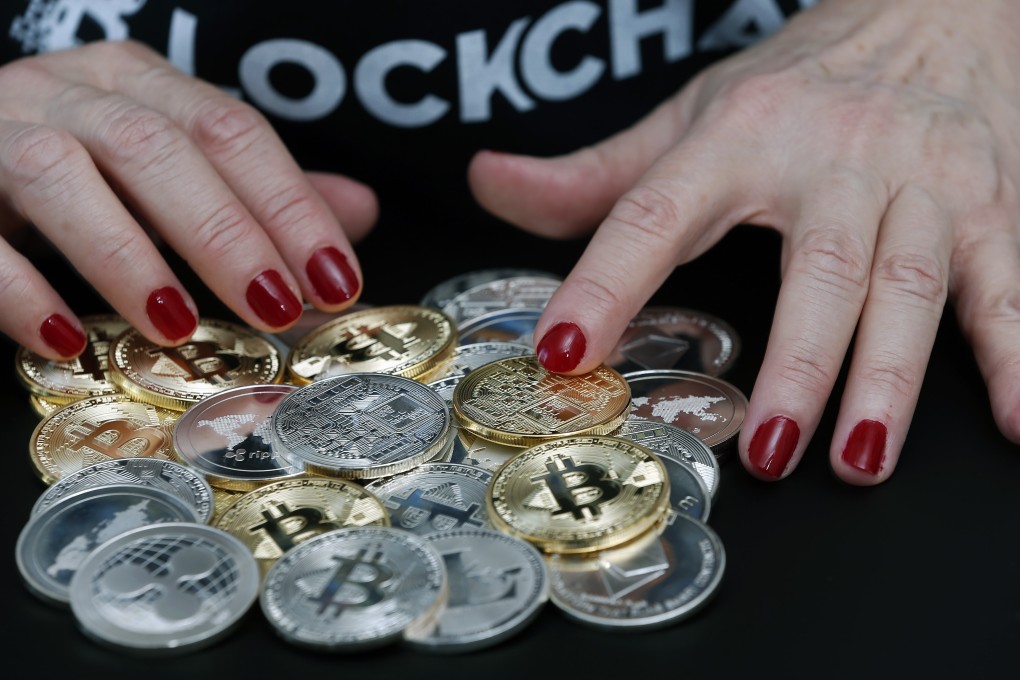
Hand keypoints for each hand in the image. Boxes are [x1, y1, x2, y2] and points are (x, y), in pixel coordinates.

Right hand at [0, 40, 375, 359]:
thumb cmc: (83, 172)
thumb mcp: (176, 171)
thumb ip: (259, 194)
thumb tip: (360, 212)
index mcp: (140, 83)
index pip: (232, 131)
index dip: (290, 206)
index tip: (336, 279)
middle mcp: (70, 91)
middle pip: (157, 146)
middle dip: (226, 232)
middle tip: (278, 305)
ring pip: (60, 172)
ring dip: (127, 254)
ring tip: (178, 325)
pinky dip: (20, 291)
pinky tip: (67, 340)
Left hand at [469, 0, 1019, 484]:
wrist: (934, 8)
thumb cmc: (798, 81)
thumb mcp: (690, 118)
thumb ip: (593, 173)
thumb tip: (488, 181)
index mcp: (739, 138)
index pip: (654, 214)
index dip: (606, 280)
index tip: (565, 347)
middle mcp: (835, 157)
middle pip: (816, 268)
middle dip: (795, 363)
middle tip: (763, 445)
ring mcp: (922, 183)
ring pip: (910, 285)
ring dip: (889, 378)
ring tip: (859, 459)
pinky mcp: (993, 204)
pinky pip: (1009, 284)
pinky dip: (1018, 353)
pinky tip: (1019, 422)